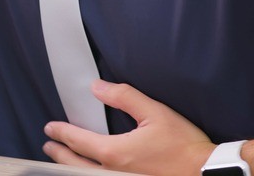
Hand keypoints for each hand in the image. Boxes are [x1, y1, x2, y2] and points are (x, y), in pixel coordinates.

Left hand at [43, 79, 214, 174]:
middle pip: (76, 164)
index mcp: (115, 152)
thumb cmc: (183, 145)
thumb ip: (124, 97)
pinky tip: (90, 169)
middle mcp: (113, 172)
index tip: (50, 129)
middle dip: (60, 154)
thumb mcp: (154, 113)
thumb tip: (97, 87)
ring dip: (71, 167)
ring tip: (64, 159)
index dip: (62, 133)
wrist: (204, 172)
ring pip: (86, 175)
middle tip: (49, 146)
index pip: (79, 141)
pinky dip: (89, 173)